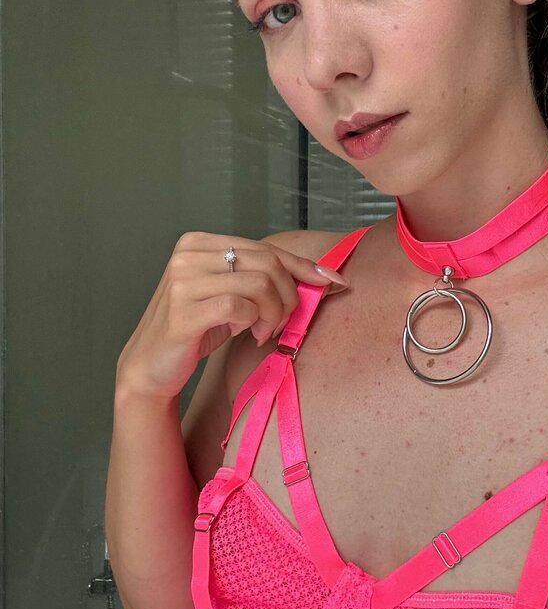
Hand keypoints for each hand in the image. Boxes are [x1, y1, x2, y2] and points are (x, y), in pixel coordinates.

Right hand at [115, 231, 348, 400]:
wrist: (151, 367)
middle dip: (289, 296)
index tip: (334, 282)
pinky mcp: (182, 310)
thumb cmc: (196, 329)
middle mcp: (188, 254)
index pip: (266, 248)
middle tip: (282, 322)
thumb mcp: (231, 296)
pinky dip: (253, 321)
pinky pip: (239, 307)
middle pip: (267, 263)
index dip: (304, 266)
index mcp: (200, 242)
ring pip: (258, 283)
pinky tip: (246, 334)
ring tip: (263, 330)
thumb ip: (262, 280)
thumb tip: (320, 277)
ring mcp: (182, 280)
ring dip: (273, 312)